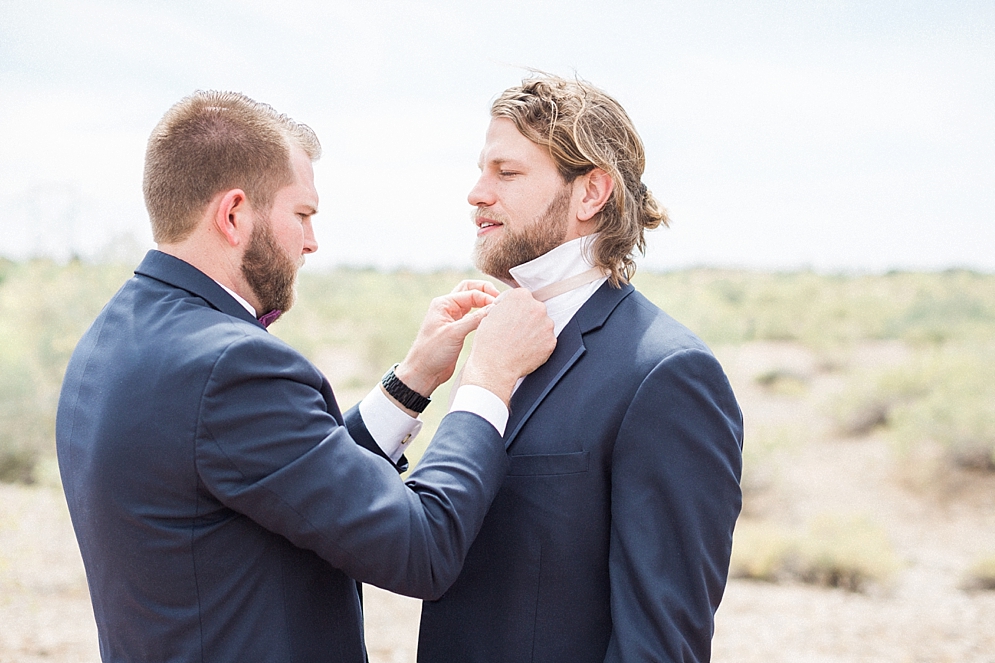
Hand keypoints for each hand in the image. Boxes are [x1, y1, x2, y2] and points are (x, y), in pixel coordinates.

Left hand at [393, 280, 501, 397]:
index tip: (499, 305)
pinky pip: (472, 316)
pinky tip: (491, 320)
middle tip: (500, 299)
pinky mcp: (458, 330)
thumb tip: (494, 308)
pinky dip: (482, 315)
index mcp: (443, 304)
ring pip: (472, 303)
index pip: (471, 292)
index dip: (487, 297)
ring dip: (484, 302)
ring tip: (498, 308)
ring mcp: (452, 318)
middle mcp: (448, 308)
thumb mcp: (454, 333)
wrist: (424, 373)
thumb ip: (475, 319)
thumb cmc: (431, 353)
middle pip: (470, 290)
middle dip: (486, 292)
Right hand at [461, 288, 555, 405]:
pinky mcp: (551, 341)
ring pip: (542, 325)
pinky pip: (546, 340)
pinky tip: (525, 350)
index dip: (514, 307)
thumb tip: (510, 307)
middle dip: (526, 318)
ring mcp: (547, 325)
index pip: (522, 297)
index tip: (509, 316)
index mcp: (521, 296)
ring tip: (519, 343)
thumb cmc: (488, 342)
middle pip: (534, 309)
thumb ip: (506, 306)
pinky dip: (538, 345)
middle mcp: (537, 307)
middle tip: (514, 331)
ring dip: (534, 331)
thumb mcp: (490, 315)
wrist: (494, 366)